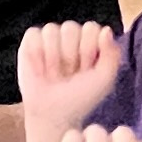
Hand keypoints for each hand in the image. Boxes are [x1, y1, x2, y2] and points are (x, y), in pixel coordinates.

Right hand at [16, 23, 122, 141]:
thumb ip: (112, 55)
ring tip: (54, 74)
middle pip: (70, 27)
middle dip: (70, 55)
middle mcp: (70, 36)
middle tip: (69, 75)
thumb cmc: (80, 97)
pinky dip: (36, 54)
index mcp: (91, 41)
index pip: (90, 27)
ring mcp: (49, 39)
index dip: (88, 49)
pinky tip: (40, 70)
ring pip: (51, 30)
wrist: (53, 114)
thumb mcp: (103, 81)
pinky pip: (33, 34)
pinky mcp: (29, 43)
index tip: (87, 70)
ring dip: (53, 57)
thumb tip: (105, 30)